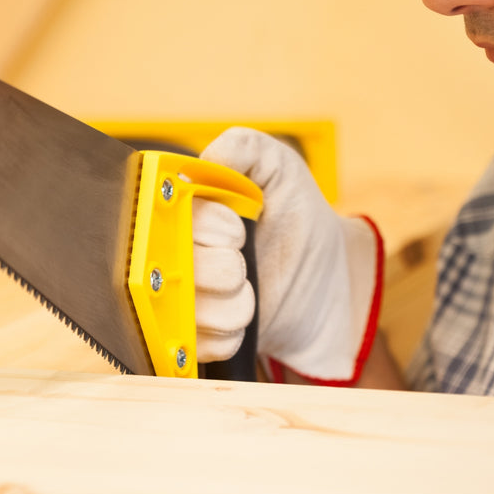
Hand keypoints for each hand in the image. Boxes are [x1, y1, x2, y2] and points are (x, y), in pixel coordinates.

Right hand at [193, 127, 382, 383]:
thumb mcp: (280, 168)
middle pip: (171, 268)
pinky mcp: (196, 339)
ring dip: (233, 304)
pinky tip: (247, 320)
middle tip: (247, 259)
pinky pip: (199, 345)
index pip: (167, 218)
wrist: (326, 280)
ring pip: (186, 311)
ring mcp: (182, 299)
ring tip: (252, 291)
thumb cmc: (296, 218)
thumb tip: (208, 160)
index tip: (238, 228)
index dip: (208, 227)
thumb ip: (245, 148)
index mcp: (183, 211)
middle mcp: (173, 254)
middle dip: (225, 268)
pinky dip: (231, 333)